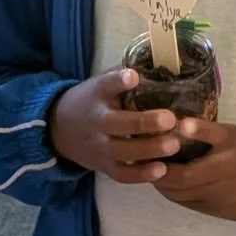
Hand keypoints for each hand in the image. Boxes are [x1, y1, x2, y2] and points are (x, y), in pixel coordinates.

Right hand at [50, 69, 180, 183]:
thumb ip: (122, 76)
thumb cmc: (92, 101)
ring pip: (123, 152)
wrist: (60, 130)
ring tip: (174, 145)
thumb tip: (157, 60)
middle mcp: (97, 123)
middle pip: (118, 124)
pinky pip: (122, 174)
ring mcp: (100, 148)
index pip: (105, 86)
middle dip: (145, 122)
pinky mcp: (104, 167)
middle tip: (171, 119)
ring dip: (149, 150)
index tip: (133, 76)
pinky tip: (162, 170)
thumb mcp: (100, 84)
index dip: (119, 81)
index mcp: (97, 96)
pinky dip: (141, 175)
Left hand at [153, 119, 235, 222]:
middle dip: (158, 168)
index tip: (170, 129)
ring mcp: (217, 196)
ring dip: (161, 181)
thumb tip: (175, 125)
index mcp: (230, 149)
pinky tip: (166, 181)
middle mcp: (222, 173)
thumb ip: (208, 134)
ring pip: (178, 192)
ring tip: (149, 167)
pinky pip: (186, 202)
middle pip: (181, 177)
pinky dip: (172, 192)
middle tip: (144, 155)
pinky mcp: (215, 210)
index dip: (183, 139)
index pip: (207, 139)